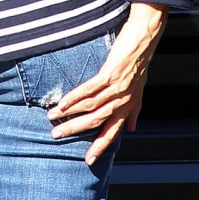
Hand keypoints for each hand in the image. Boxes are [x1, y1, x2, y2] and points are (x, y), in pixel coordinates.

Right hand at [46, 3, 167, 164]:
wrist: (146, 37)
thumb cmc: (141, 62)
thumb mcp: (140, 90)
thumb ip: (134, 110)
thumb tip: (132, 129)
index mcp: (128, 106)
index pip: (112, 132)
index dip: (100, 146)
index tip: (88, 161)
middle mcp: (122, 101)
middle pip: (96, 121)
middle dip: (75, 130)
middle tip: (56, 136)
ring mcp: (117, 88)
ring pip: (90, 107)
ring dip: (69, 114)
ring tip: (52, 117)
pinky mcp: (111, 73)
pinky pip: (90, 89)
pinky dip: (75, 97)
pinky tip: (62, 102)